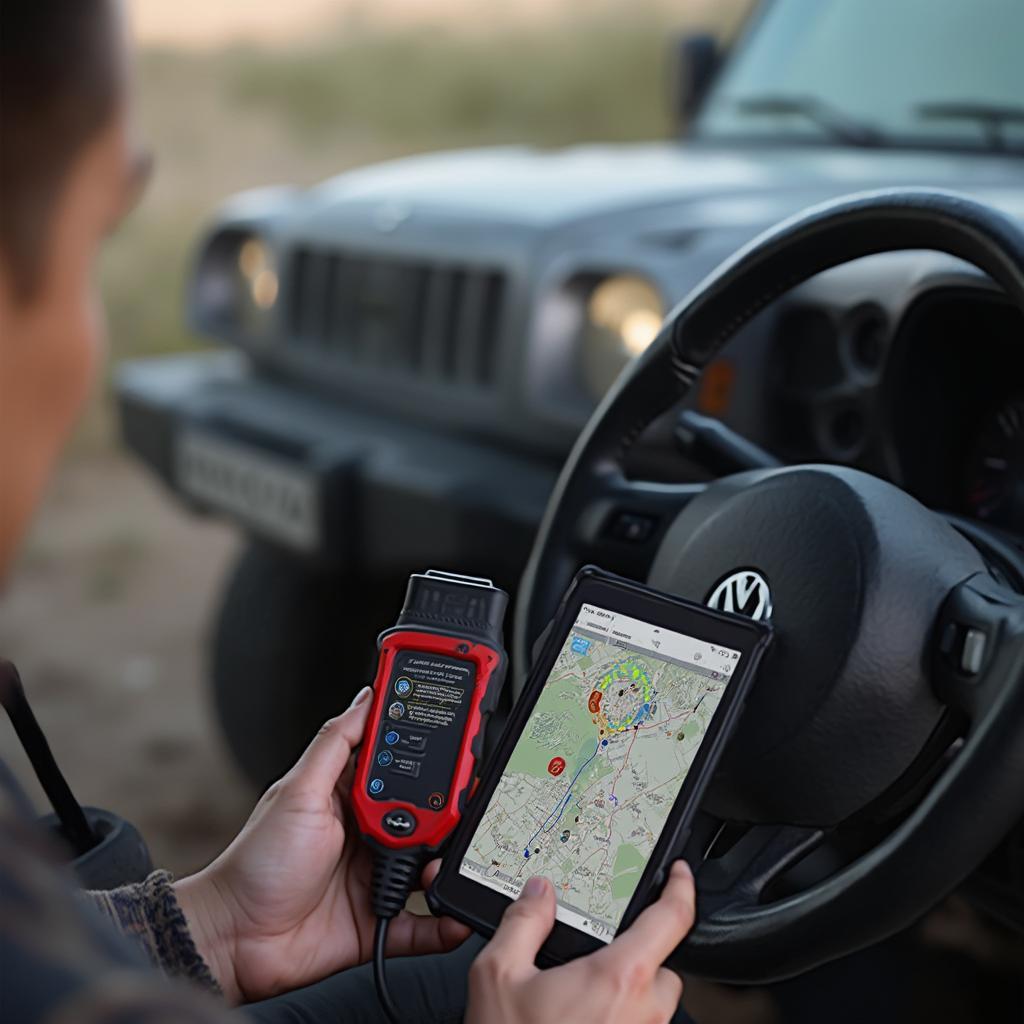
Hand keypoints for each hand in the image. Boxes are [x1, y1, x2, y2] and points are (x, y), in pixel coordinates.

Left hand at [175, 687, 470, 1003]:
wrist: (235, 939)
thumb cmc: (256, 863)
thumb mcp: (298, 791)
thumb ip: (335, 743)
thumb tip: (366, 696)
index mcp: (350, 797)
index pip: (399, 765)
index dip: (427, 754)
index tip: (457, 742)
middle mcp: (368, 834)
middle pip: (424, 816)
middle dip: (446, 814)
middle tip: (455, 813)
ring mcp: (374, 876)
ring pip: (429, 865)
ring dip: (444, 864)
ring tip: (444, 861)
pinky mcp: (378, 919)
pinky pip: (422, 923)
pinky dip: (444, 922)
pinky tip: (456, 914)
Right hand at [467, 860, 694, 1023]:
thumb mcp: (498, 976)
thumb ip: (523, 922)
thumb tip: (539, 892)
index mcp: (618, 977)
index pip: (673, 919)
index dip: (680, 887)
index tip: (678, 873)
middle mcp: (643, 1014)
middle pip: (662, 969)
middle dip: (635, 958)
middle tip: (595, 959)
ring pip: (654, 1009)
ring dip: (629, 997)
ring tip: (583, 1001)